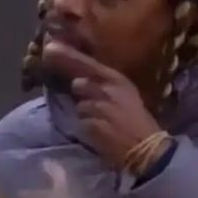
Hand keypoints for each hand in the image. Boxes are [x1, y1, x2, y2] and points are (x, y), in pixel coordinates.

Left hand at [42, 41, 166, 170]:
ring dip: (85, 113)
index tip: (50, 48)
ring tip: (100, 120)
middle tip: (90, 100)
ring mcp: (98, 107)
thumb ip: (105, 84)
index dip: (68, 56)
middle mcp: (107, 89)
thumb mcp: (126, 94)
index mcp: (118, 79)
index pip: (88, 64)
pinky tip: (99, 132)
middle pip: (79, 83)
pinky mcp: (91, 125)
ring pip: (80, 106)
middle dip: (79, 91)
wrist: (146, 149)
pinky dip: (86, 128)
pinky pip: (81, 123)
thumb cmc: (138, 121)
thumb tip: (79, 78)